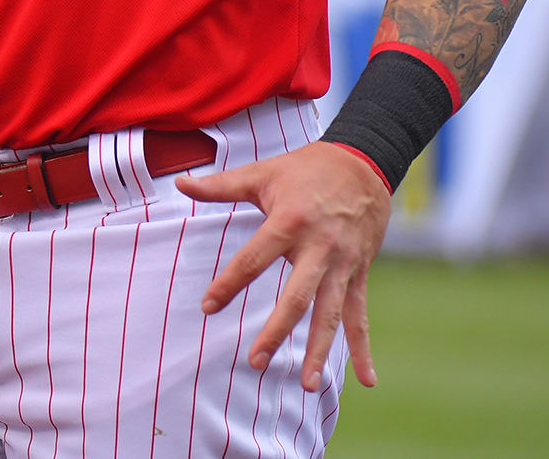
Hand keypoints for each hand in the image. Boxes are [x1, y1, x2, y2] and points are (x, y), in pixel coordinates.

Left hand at [176, 142, 389, 391]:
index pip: (253, 260)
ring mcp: (343, 264)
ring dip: (318, 351)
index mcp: (289, 222)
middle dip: (276, 331)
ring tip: (306, 385)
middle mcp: (319, 248)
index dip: (229, 284)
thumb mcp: (263, 173)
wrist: (364, 163)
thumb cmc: (306, 169)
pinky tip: (368, 380)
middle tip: (254, 361)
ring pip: (330, 314)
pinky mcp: (360, 273)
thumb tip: (179, 182)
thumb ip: (220, 185)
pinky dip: (364, 349)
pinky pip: (360, 315)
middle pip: (296, 297)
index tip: (208, 307)